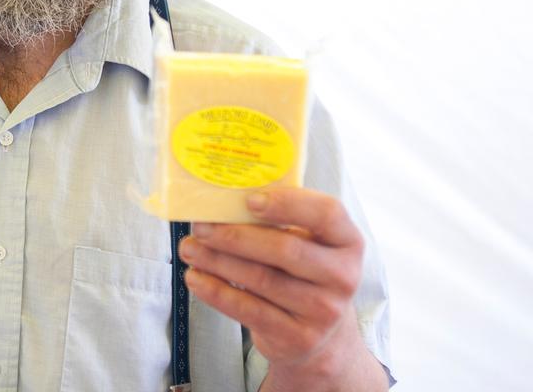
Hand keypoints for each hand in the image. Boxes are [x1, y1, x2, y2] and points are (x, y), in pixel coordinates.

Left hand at [177, 188, 386, 391]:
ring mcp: (323, 311)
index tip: (250, 199)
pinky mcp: (297, 337)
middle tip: (200, 226)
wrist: (320, 337)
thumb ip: (280, 221)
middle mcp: (342, 276)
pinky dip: (216, 292)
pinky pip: (249, 310)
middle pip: (285, 249)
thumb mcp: (306, 244)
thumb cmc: (302, 274)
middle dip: (235, 236)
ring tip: (190, 248)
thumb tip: (223, 199)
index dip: (288, 203)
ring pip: (261, 279)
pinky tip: (195, 278)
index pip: (327, 213)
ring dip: (217, 261)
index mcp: (347, 241)